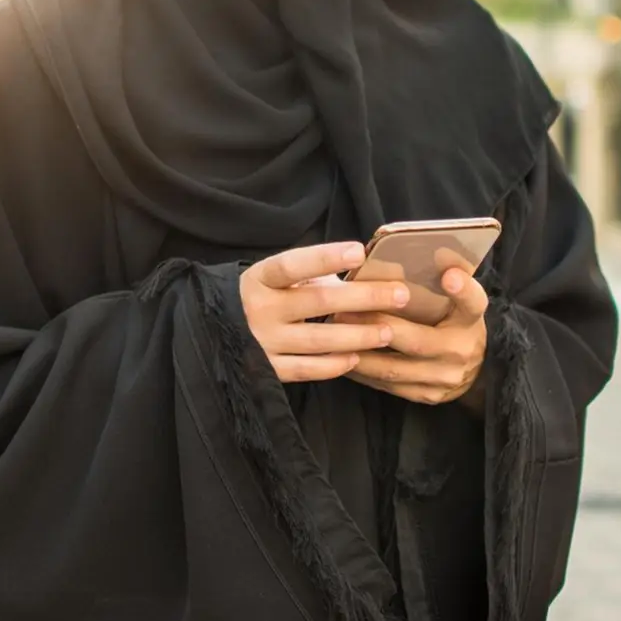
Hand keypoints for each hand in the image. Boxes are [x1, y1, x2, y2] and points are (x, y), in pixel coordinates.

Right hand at [240, 243, 411, 382]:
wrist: (219, 330)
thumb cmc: (267, 296)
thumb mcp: (282, 278)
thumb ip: (318, 274)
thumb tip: (376, 272)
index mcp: (261, 278)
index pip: (294, 264)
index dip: (326, 258)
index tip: (359, 251)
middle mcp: (259, 308)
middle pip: (318, 301)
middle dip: (364, 298)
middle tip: (400, 295)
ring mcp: (262, 341)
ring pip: (318, 339)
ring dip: (357, 335)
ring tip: (388, 331)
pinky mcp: (266, 369)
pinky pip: (306, 369)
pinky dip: (334, 364)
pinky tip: (357, 358)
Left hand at [339, 260, 488, 408]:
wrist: (475, 369)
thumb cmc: (452, 321)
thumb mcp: (454, 300)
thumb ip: (438, 282)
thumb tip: (406, 253)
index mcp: (471, 319)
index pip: (473, 302)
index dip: (462, 289)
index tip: (449, 273)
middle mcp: (462, 350)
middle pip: (418, 341)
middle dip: (379, 327)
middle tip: (345, 312)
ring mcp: (444, 378)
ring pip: (396, 369)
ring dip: (362, 353)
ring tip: (334, 335)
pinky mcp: (427, 396)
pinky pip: (389, 386)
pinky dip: (363, 371)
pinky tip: (342, 356)